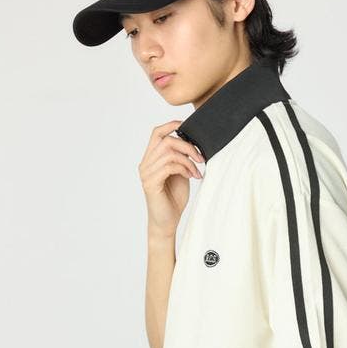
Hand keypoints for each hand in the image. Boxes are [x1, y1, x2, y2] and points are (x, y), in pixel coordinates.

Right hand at [138, 120, 205, 237]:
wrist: (167, 222)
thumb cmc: (173, 198)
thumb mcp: (180, 172)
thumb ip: (181, 157)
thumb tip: (192, 143)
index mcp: (150, 159)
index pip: (157, 133)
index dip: (172, 125)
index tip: (188, 127)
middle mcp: (145, 164)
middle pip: (166, 140)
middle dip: (187, 146)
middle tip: (200, 158)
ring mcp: (146, 173)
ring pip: (169, 153)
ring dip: (188, 160)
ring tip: (197, 171)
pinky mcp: (151, 183)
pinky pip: (169, 166)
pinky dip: (185, 169)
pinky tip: (192, 177)